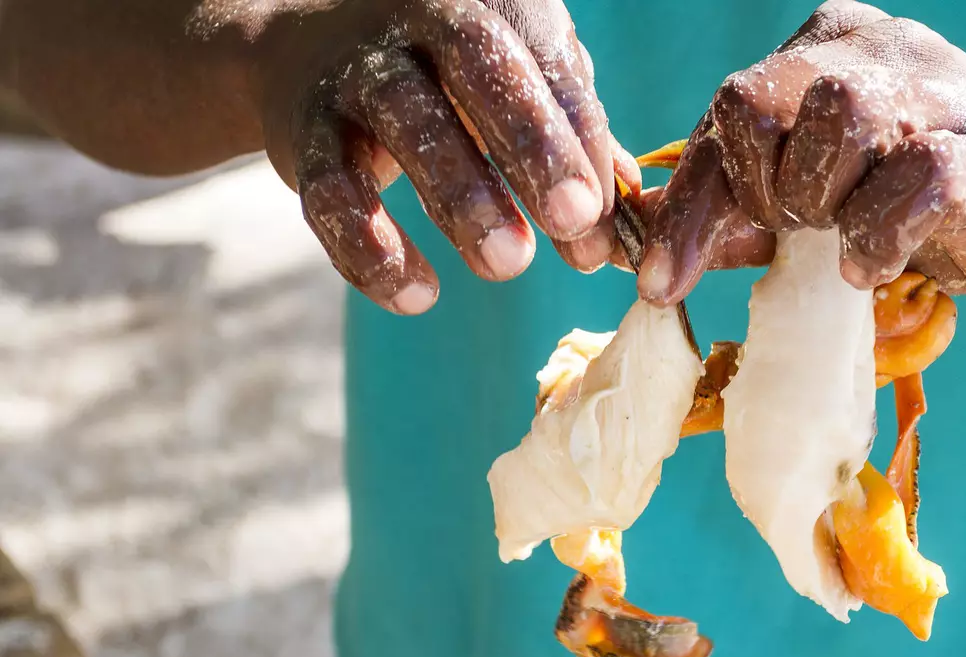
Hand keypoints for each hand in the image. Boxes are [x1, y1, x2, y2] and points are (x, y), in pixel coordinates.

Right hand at [248, 0, 636, 313]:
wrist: (306, 53)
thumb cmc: (452, 80)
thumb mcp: (521, 90)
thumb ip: (576, 146)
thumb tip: (641, 224)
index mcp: (495, 5)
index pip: (549, 64)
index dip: (581, 141)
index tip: (606, 217)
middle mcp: (422, 18)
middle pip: (479, 66)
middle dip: (533, 146)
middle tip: (575, 221)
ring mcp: (357, 69)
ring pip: (407, 122)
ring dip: (462, 197)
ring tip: (509, 265)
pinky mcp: (302, 131)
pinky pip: (329, 192)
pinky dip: (372, 249)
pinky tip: (418, 297)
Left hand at [636, 0, 965, 318]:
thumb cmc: (943, 217)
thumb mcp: (833, 206)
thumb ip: (755, 216)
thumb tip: (655, 257)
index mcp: (831, 49)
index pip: (724, 113)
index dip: (684, 203)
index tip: (657, 284)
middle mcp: (878, 51)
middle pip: (753, 99)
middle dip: (757, 193)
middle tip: (798, 236)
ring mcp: (936, 93)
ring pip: (828, 120)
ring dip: (820, 206)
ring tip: (848, 240)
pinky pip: (902, 186)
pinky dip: (875, 239)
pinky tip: (877, 264)